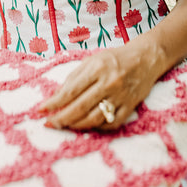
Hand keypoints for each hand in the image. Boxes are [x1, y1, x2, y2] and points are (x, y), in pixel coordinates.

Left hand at [39, 43, 156, 130]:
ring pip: (93, 119)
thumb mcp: (92, 60)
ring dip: (76, 125)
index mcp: (97, 68)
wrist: (145, 59)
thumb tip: (56, 97)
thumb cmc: (114, 58)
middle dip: (61, 118)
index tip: (40, 110)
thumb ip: (74, 77)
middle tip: (48, 124)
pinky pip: (111, 124)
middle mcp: (109, 83)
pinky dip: (97, 127)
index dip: (54, 103)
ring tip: (64, 126)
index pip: (70, 91)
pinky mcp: (130, 107)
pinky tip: (87, 126)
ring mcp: (120, 97)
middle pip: (80, 108)